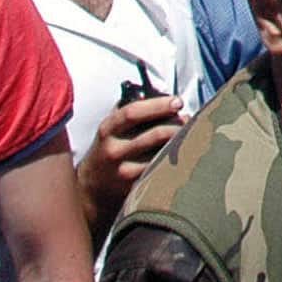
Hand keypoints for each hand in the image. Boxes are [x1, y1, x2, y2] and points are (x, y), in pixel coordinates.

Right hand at [75, 94, 185, 231]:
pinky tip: (183, 152)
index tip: (177, 102)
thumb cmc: (109, 147)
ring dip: (180, 142)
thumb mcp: (111, 127)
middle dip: (176, 125)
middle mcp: (114, 151)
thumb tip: (160, 94)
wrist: (92, 186)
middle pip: (154, 135)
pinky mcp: (134, 187)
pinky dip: (174, 160)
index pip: (133, 113)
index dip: (158, 106)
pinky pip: (160, 171)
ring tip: (190, 133)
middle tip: (189, 119)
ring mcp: (124, 171)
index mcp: (108, 130)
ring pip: (161, 155)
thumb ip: (129, 109)